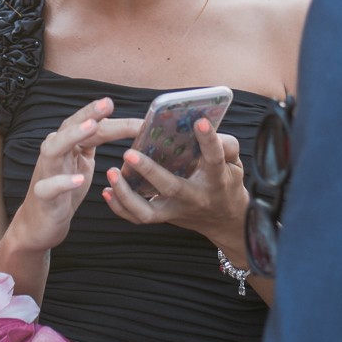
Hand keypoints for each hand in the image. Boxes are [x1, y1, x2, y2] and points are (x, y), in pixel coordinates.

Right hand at [9, 98, 141, 253]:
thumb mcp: (83, 163)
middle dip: (89, 114)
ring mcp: (46, 173)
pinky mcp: (43, 197)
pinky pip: (49, 187)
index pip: (87, 124)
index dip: (105, 116)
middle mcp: (54, 153)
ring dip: (72, 136)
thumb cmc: (64, 192)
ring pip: (54, 149)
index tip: (125, 105)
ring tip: (92, 127)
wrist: (39, 224)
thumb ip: (94, 142)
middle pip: (69, 127)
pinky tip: (79, 179)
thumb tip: (120, 123)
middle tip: (109, 103)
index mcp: (67, 145)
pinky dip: (63, 181)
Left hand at [104, 117, 248, 249]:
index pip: (214, 159)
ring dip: (126, 194)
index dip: (209, 141)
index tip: (200, 121)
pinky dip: (119, 206)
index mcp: (216, 180)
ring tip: (111, 172)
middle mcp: (195, 197)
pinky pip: (138, 217)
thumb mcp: (235, 163)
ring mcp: (176, 211)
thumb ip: (226, 144)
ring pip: (148, 212)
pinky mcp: (164, 218)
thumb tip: (206, 123)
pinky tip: (107, 190)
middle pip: (172, 188)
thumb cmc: (226, 182)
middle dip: (149, 171)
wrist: (224, 219)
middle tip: (129, 153)